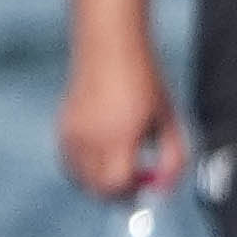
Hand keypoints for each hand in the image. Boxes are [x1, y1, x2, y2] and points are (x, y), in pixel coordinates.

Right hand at [57, 46, 181, 197]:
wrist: (110, 43)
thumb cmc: (144, 80)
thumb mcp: (169, 120)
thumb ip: (173, 158)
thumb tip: (164, 189)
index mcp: (118, 135)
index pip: (115, 184)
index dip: (135, 193)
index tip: (149, 183)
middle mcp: (89, 135)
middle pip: (95, 188)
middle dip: (118, 193)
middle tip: (137, 181)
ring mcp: (71, 130)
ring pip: (79, 178)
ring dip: (100, 182)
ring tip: (121, 164)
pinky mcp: (62, 124)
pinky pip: (69, 162)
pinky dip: (85, 169)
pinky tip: (104, 155)